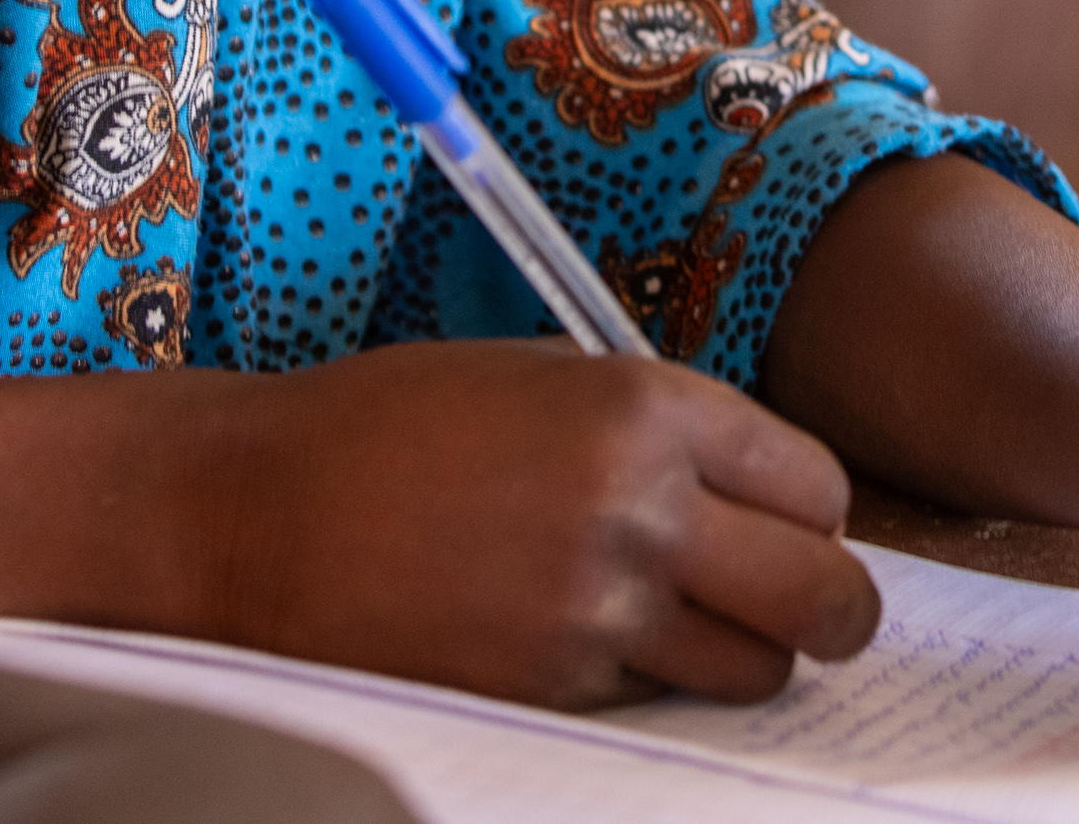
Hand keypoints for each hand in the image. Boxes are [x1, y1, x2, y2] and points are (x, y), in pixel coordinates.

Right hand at [195, 339, 882, 708]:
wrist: (251, 509)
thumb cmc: (387, 426)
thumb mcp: (538, 375)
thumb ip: (653, 424)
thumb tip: (752, 491)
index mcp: (643, 408)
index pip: (818, 487)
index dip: (811, 514)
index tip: (785, 524)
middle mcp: (638, 509)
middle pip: (823, 596)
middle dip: (827, 607)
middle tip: (796, 605)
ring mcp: (594, 611)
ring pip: (754, 671)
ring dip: (736, 655)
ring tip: (675, 623)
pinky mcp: (548, 692)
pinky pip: (651, 704)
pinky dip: (641, 685)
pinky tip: (579, 637)